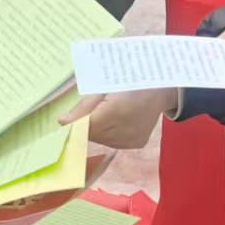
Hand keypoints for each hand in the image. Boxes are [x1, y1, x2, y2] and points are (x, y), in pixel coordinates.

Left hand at [58, 88, 175, 150]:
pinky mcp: (136, 144)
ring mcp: (131, 140)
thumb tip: (62, 123)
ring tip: (106, 111)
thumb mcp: (105, 86)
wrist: (163, 88)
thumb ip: (84, 107)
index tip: (63, 122)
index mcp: (116, 111)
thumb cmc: (132, 80)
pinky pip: (114, 142)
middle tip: (92, 108)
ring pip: (101, 140)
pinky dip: (109, 133)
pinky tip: (116, 120)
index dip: (73, 125)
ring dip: (97, 129)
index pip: (85, 126)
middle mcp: (125, 130)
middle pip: (92, 134)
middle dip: (85, 124)